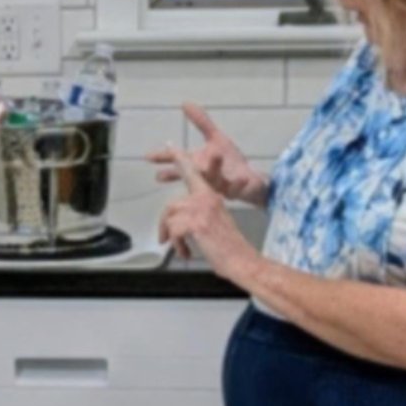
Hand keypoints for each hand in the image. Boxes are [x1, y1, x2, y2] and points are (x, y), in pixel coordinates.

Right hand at [149, 104, 269, 205]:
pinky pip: (237, 188)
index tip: (148, 157)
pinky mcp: (236, 190)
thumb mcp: (216, 138)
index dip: (163, 158)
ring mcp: (219, 184)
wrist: (250, 182)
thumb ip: (201, 122)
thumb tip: (185, 103)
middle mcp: (205, 175)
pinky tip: (242, 177)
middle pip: (190, 172)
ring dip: (214, 168)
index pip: (177, 160)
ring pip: (214, 178)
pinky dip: (238, 184)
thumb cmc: (229, 161)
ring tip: (216, 153)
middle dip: (179, 172)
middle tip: (165, 172)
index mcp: (198, 163)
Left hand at [159, 152, 263, 283]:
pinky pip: (173, 231)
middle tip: (164, 238)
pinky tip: (186, 253)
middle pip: (171, 205)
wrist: (241, 260)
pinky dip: (177, 245)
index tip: (170, 145)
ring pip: (170, 218)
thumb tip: (179, 221)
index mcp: (210, 195)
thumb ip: (199, 214)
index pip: (192, 172)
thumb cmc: (229, 247)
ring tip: (181, 248)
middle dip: (164, 225)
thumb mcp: (214, 223)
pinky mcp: (197, 223)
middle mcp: (206, 198)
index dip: (179, 158)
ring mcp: (201, 209)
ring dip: (172, 237)